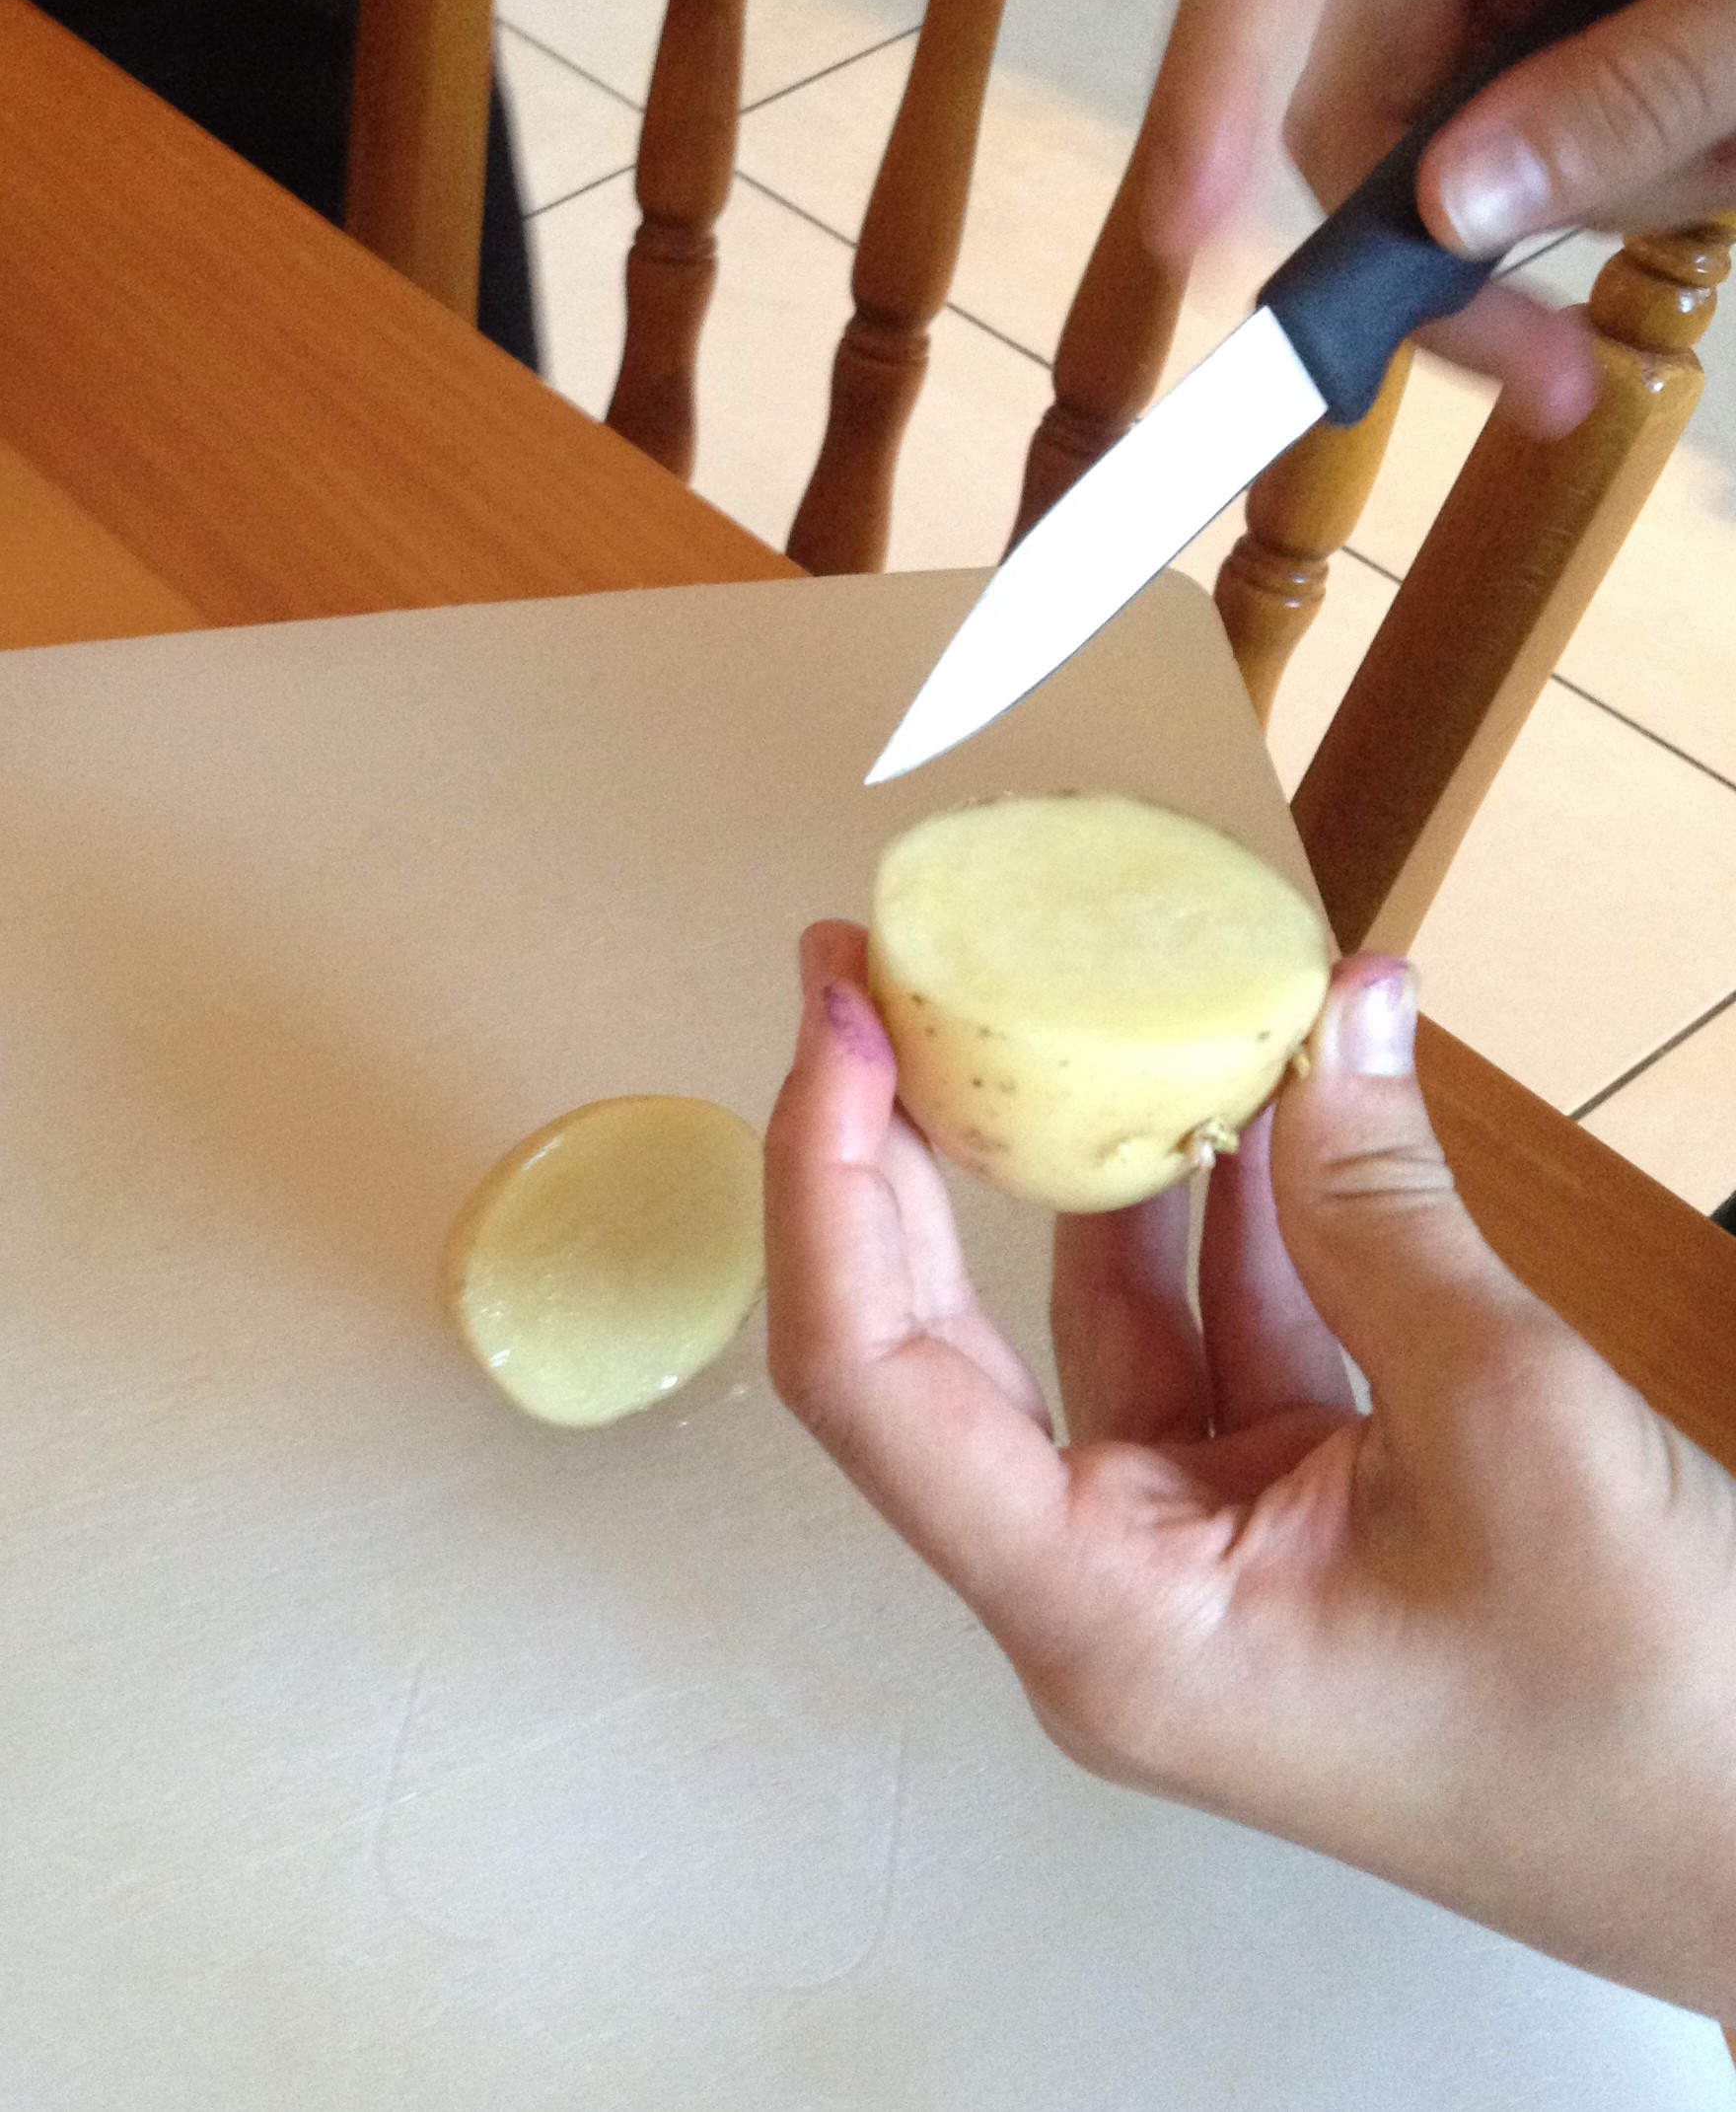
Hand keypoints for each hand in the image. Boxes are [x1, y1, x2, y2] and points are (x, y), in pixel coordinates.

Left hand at [765, 921, 1735, 2018]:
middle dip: (901, 1141)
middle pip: (935, 1333)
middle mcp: (1106, 1583)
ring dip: (1111, 1146)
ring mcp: (1188, 1540)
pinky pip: (1218, 1322)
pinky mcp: (1272, 1503)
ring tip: (1080, 985)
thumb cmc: (1644, 1718)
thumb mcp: (1511, 1430)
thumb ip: (1387, 1211)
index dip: (827, 1182)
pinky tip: (1263, 1084)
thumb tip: (1335, 1011)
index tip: (843, 1014)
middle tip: (869, 965)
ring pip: (1097, 1308)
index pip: (870, 1380)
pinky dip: (1242, 1205)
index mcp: (1105, 1616)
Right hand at [1141, 0, 1735, 433]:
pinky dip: (1586, 192)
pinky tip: (1703, 156)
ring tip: (1724, 166)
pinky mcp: (1541, 6)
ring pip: (1426, 145)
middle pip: (1350, 84)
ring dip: (1554, 217)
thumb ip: (1636, 90)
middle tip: (1542, 378)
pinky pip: (1500, 142)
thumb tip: (1447, 215)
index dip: (1222, 75)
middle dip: (1430, 248)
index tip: (1194, 232)